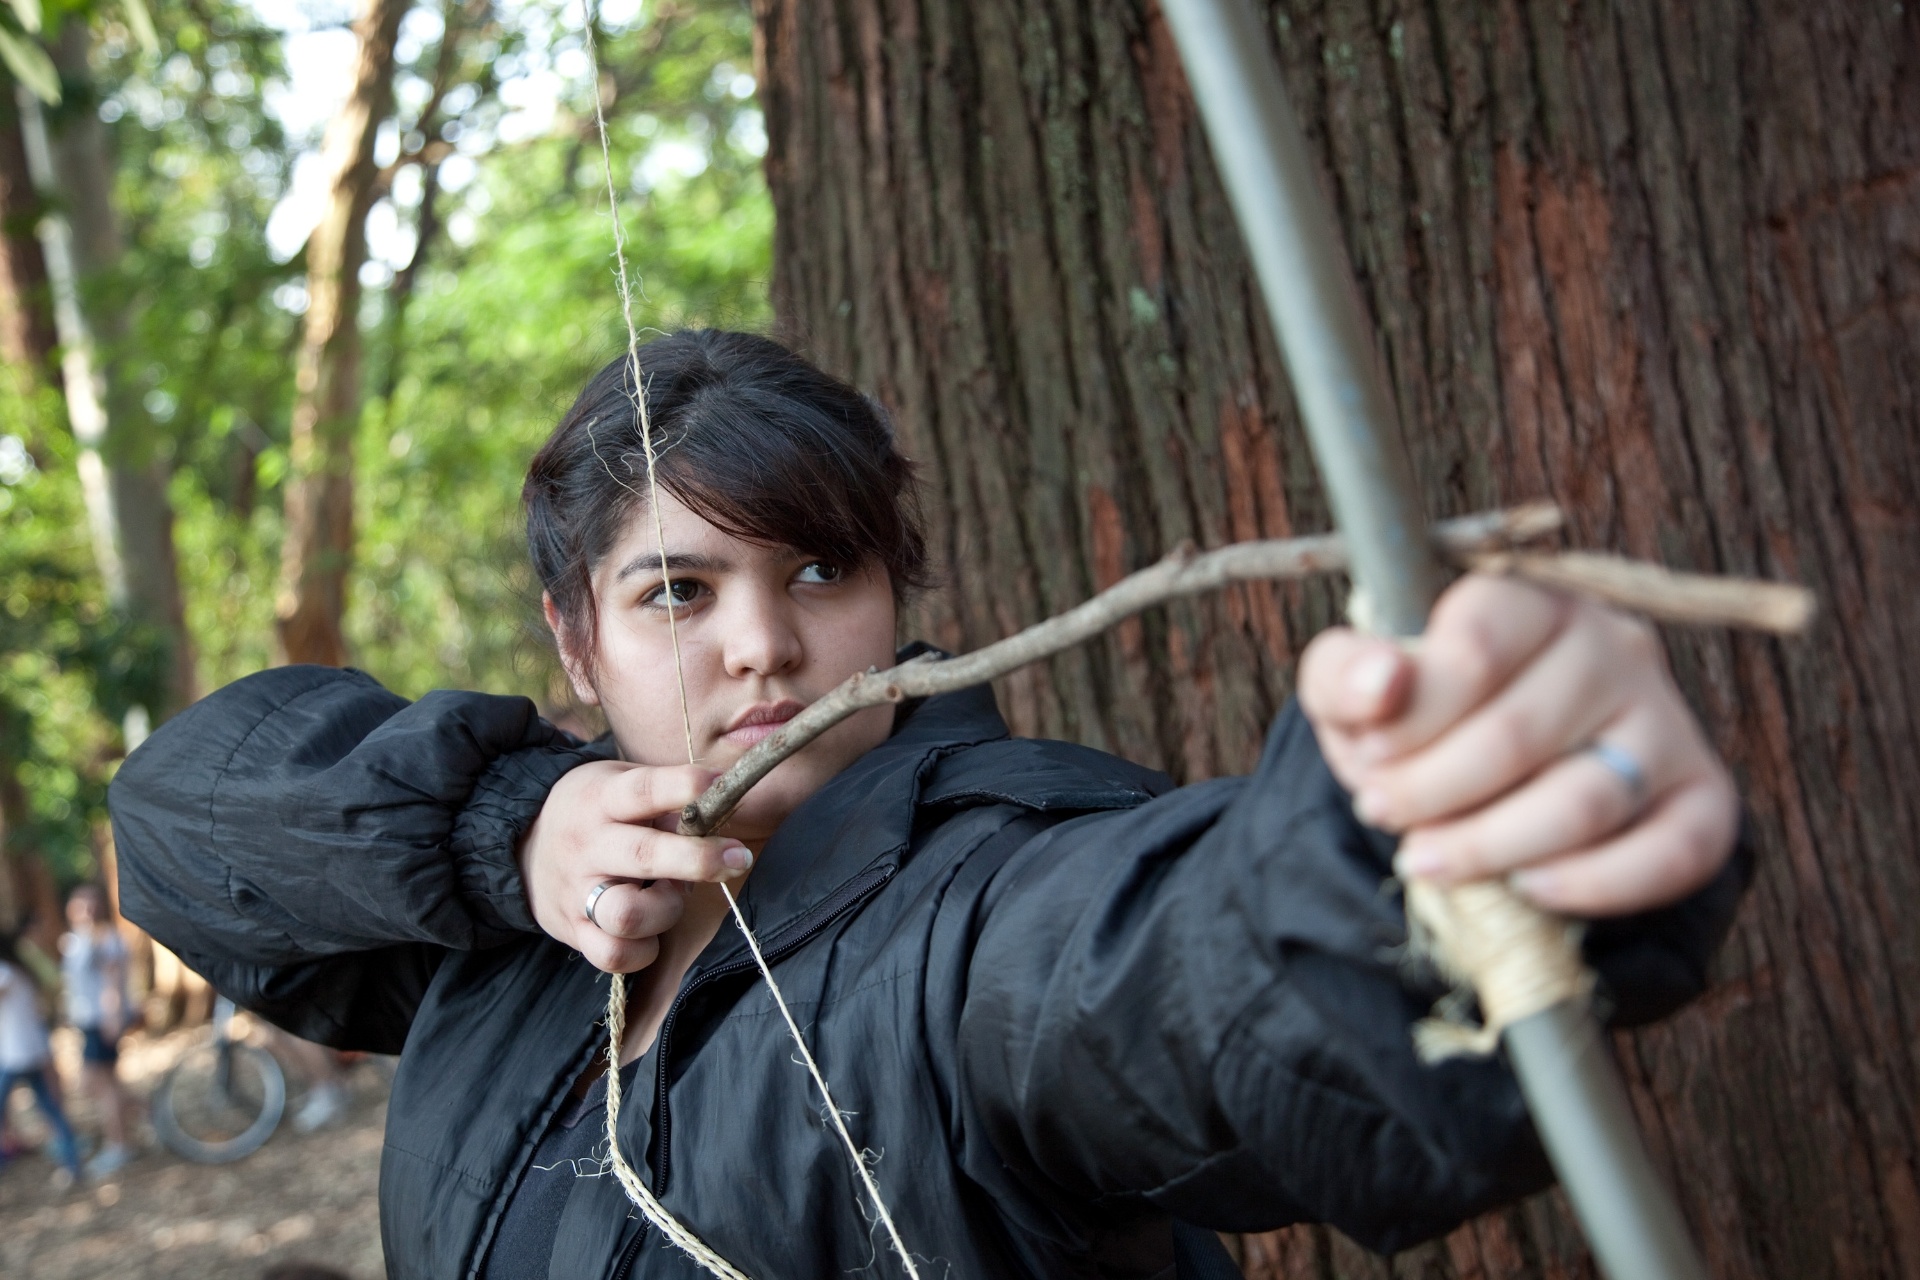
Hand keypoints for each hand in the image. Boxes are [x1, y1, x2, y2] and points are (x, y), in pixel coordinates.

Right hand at [518, 761, 752, 972]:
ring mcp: (577, 892)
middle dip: (698, 859)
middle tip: (738, 857)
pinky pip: (614, 955)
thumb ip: (665, 795)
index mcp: (601, 799)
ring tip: (673, 895)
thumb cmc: (595, 812)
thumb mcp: (618, 783)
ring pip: (629, 915)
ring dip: (667, 908)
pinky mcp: (573, 931)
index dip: (682, 787)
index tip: (718, 784)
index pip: (643, 790)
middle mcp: (587, 845)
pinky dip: (644, 950)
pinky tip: (653, 931)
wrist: (521, 848)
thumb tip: (724, 804)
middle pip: (644, 857)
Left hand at [1298, 575, 1737, 916]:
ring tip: (1426, 860)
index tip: (1369, 757)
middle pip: (1521, 733)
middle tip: (1384, 815)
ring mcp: (1667, 722)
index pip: (1476, 645)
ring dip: (1492, 845)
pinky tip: (1529, 890)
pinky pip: (1673, 853)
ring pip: (1587, 799)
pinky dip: (1597, 885)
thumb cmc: (1419, 719)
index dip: (1411, 718)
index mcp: (1530, 601)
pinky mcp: (1703, 797)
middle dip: (1433, 790)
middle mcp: (1614, 647)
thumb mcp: (1355, 687)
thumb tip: (1382, 682)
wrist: (1489, 778)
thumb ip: (1345, 675)